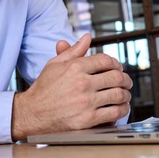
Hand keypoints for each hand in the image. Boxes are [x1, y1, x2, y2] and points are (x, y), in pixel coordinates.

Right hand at [11, 34, 132, 140]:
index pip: (105, 60)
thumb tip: (86, 38)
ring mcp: (86, 102)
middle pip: (116, 77)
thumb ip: (73, 51)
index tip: (118, 68)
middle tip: (126, 82)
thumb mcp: (55, 65)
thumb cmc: (43, 90)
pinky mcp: (88, 119)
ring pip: (118, 94)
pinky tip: (120, 108)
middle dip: (125, 79)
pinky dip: (122, 110)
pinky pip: (114, 113)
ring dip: (126, 94)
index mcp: (75, 68)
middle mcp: (82, 83)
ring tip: (125, 95)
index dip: (116, 63)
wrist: (32, 114)